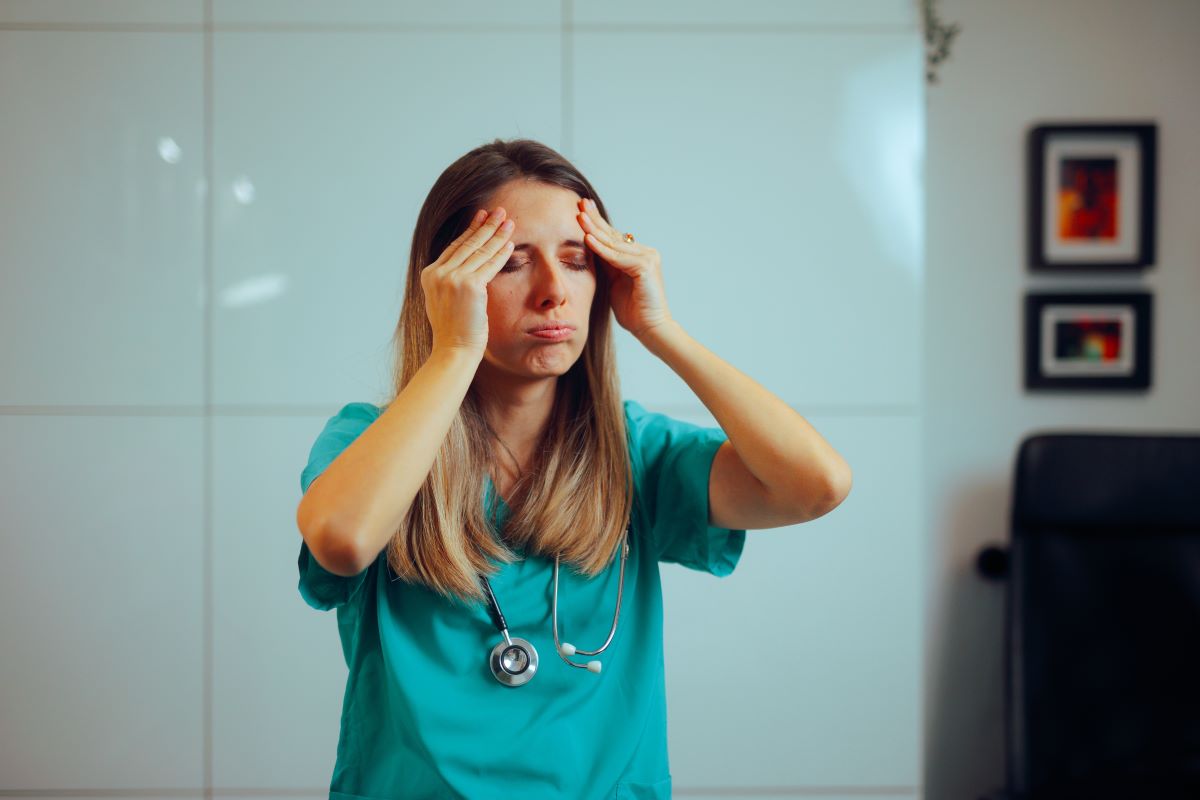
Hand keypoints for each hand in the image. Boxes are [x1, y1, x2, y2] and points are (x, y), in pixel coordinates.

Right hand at [421, 207, 515, 355]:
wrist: (453, 350)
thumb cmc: (454, 333)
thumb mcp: (445, 302)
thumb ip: (451, 283)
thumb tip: (464, 270)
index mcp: (430, 275)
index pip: (454, 248)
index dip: (470, 231)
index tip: (481, 217)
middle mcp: (438, 274)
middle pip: (467, 244)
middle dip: (485, 226)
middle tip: (499, 211)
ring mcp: (452, 279)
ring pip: (480, 252)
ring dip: (496, 235)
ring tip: (509, 221)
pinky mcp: (469, 286)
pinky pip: (490, 265)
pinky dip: (501, 253)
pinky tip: (510, 243)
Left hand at [577, 198, 672, 340]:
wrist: (651, 329)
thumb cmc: (634, 312)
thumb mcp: (614, 283)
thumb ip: (607, 266)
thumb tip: (590, 250)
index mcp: (638, 256)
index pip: (613, 237)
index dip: (597, 224)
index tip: (581, 210)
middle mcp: (645, 252)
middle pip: (614, 235)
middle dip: (595, 219)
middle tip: (579, 203)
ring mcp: (648, 257)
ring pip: (614, 243)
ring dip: (595, 230)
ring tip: (579, 217)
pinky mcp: (646, 266)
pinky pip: (617, 256)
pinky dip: (601, 248)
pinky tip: (587, 238)